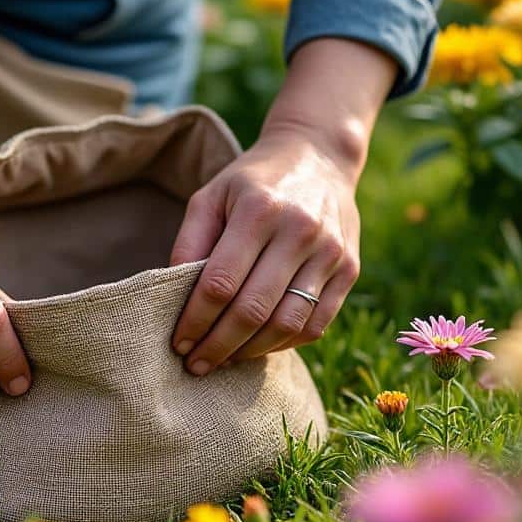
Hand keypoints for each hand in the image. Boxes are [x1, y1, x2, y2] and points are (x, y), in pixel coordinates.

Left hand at [169, 37, 394, 375]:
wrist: (319, 156)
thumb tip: (172, 296)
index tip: (178, 343)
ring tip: (223, 361)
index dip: (196, 320)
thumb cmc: (253, 182)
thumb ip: (189, 242)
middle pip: (253, 310)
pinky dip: (283, 344)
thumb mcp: (212, 196)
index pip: (220, 283)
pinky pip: (315, 324)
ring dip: (250, 352)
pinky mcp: (349, 270)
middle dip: (218, 346)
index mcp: (260, 209)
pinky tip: (257, 347)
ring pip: (287, 324)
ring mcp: (330, 252)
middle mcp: (300, 231)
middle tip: (196, 365)